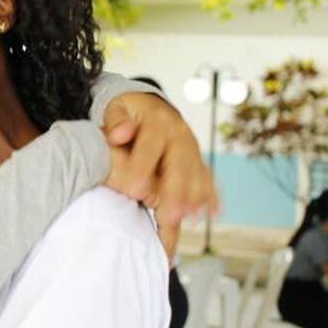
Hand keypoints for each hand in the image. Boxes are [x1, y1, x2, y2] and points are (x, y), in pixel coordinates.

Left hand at [103, 93, 217, 229]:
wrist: (151, 106)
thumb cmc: (129, 113)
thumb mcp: (117, 109)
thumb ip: (115, 121)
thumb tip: (119, 133)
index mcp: (156, 122)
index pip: (150, 146)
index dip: (143, 168)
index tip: (135, 190)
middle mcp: (178, 134)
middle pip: (180, 164)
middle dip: (175, 192)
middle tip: (168, 217)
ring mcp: (191, 147)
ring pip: (196, 174)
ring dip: (194, 199)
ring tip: (188, 221)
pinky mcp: (197, 159)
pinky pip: (207, 177)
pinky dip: (211, 196)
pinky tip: (212, 213)